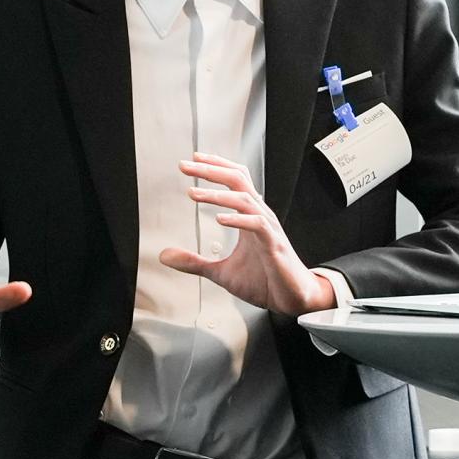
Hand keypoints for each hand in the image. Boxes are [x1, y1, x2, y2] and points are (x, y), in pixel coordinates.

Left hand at [160, 153, 335, 316]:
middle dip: (211, 170)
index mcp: (250, 217)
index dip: (216, 167)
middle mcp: (260, 216)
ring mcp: (268, 229)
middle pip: (238, 180)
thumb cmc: (265, 281)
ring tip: (193, 193)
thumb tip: (165, 256)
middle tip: (185, 165)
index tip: (192, 160)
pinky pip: (257, 225)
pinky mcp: (274, 245)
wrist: (293, 298)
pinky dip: (238, 219)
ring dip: (217, 194)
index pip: (235, 180)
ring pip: (245, 199)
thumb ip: (195, 262)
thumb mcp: (221, 273)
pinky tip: (220, 218)